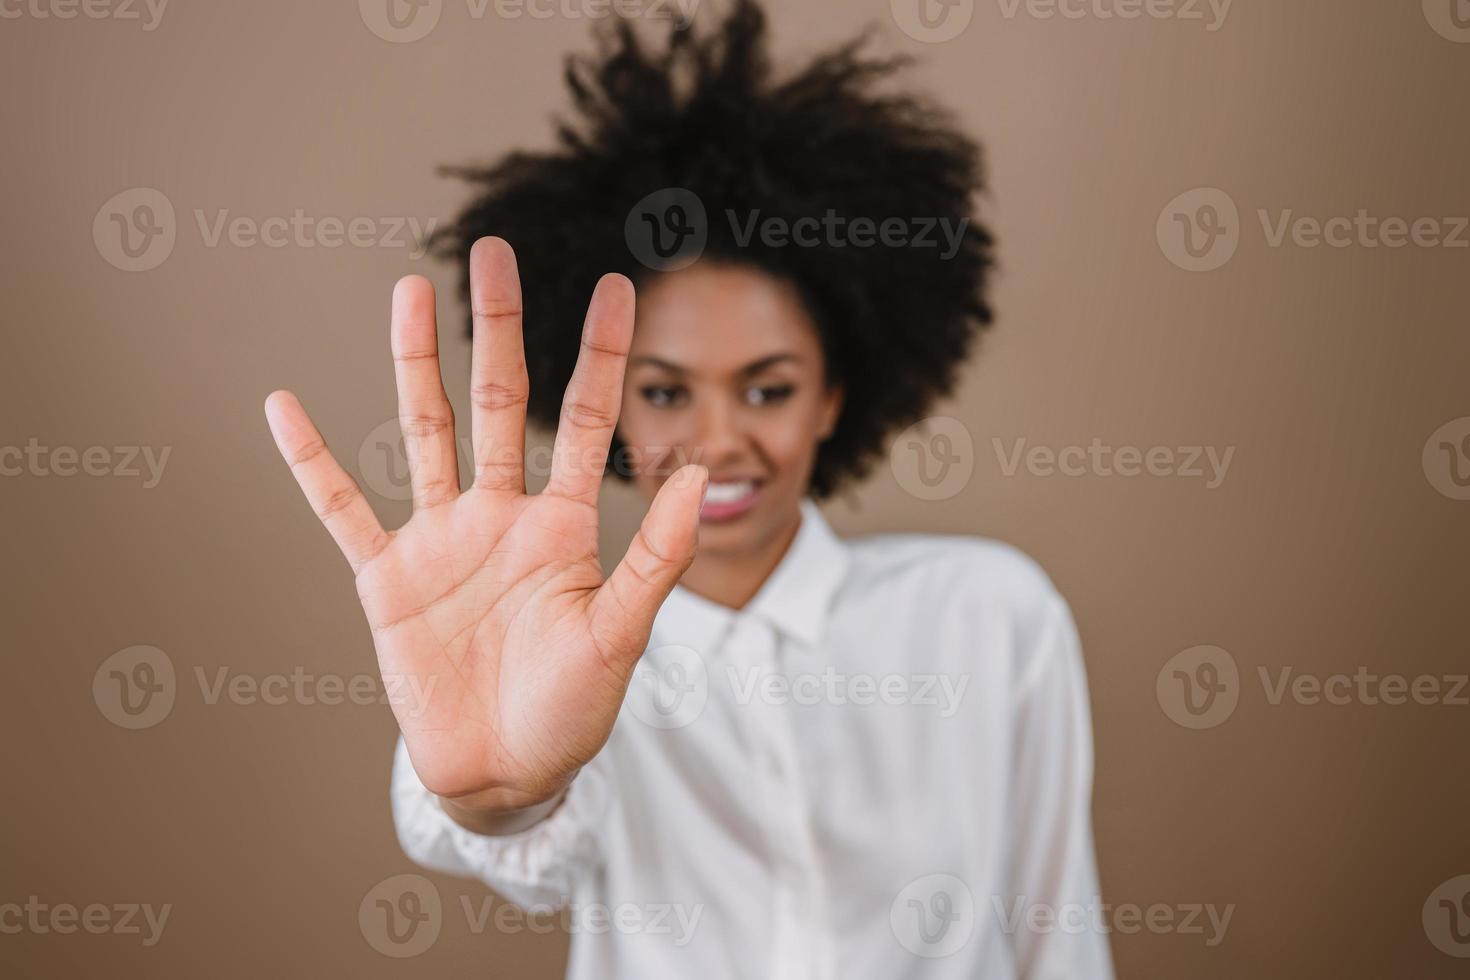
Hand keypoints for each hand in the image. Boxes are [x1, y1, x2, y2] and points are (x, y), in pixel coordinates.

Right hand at [264, 237, 706, 817]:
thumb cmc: (573, 710)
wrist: (505, 774)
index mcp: (561, 526)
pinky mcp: (385, 579)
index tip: (617, 285)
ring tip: (408, 292)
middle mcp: (499, 516)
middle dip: (498, 329)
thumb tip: (700, 472)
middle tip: (494, 252)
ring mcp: (440, 542)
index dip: (599, 355)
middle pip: (496, 402)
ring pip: (422, 432)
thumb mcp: (623, 635)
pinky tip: (283, 407)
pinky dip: (311, 463)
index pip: (582, 420)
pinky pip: (341, 509)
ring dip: (413, 364)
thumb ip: (655, 556)